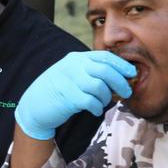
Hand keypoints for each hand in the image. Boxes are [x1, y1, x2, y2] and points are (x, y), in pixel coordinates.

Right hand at [14, 51, 135, 139]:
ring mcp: (69, 81)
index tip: (132, 74)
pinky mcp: (67, 97)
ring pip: (100, 87)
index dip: (121, 65)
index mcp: (77, 58)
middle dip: (120, 83)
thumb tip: (121, 77)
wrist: (35, 104)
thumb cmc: (60, 90)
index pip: (104, 57)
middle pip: (105, 71)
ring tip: (103, 102)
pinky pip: (91, 102)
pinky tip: (95, 110)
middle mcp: (73, 66)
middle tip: (126, 93)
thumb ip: (92, 71)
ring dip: (107, 97)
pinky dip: (97, 107)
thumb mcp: (74, 74)